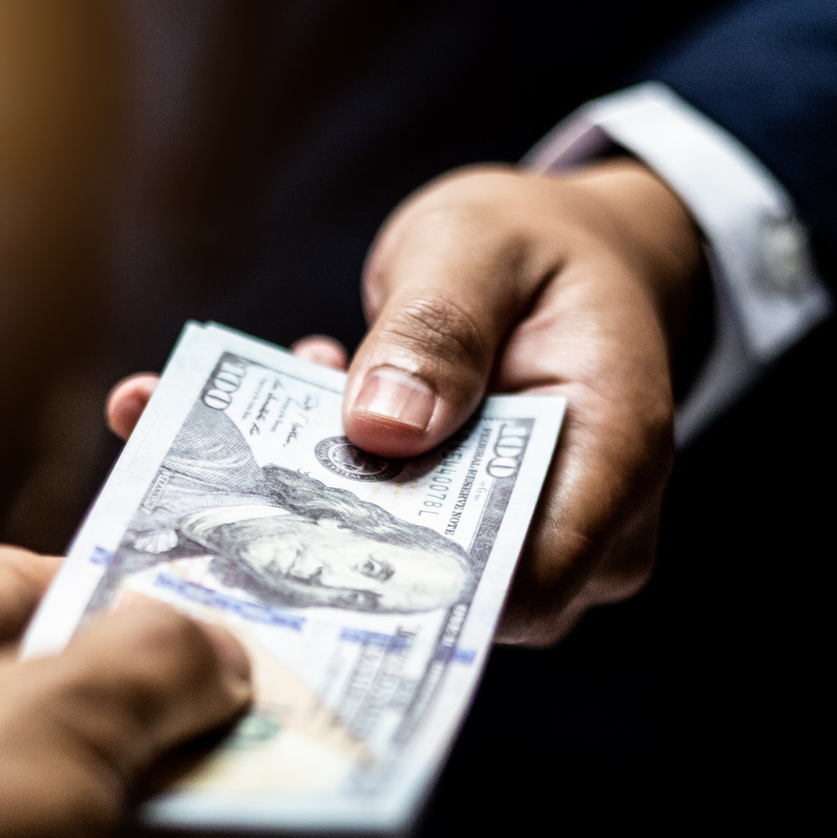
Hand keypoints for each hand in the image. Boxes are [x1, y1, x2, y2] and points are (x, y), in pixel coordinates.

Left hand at [107, 159, 701, 644]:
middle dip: (339, 542)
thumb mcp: (477, 249)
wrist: (551, 258)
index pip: (530, 583)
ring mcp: (520, 542)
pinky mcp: (459, 537)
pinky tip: (242, 421)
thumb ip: (438, 328)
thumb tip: (382, 426)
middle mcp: (582, 525)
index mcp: (615, 454)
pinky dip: (314, 488)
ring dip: (312, 508)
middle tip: (229, 485)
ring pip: (407, 567)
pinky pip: (387, 539)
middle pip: (457, 590)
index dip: (421, 579)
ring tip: (222, 431)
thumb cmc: (533, 247)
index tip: (307, 529)